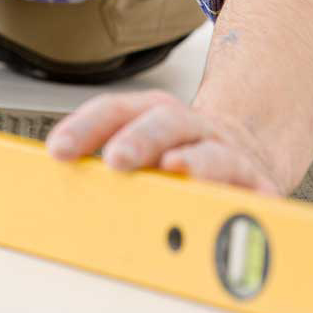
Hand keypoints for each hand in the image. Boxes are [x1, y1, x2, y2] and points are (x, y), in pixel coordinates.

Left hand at [46, 90, 282, 194]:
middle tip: (116, 159)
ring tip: (176, 168)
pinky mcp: (257, 182)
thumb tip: (56, 194)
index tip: (58, 150)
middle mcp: (189, 128)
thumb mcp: (144, 151)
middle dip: (139, 139)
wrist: (247, 149)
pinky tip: (232, 202)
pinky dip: (244, 195)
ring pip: (211, 152)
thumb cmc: (182, 155)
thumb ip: (105, 165)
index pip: (114, 111)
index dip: (85, 127)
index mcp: (154, 116)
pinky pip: (253, 189)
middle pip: (164, 122)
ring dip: (194, 161)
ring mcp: (225, 152)